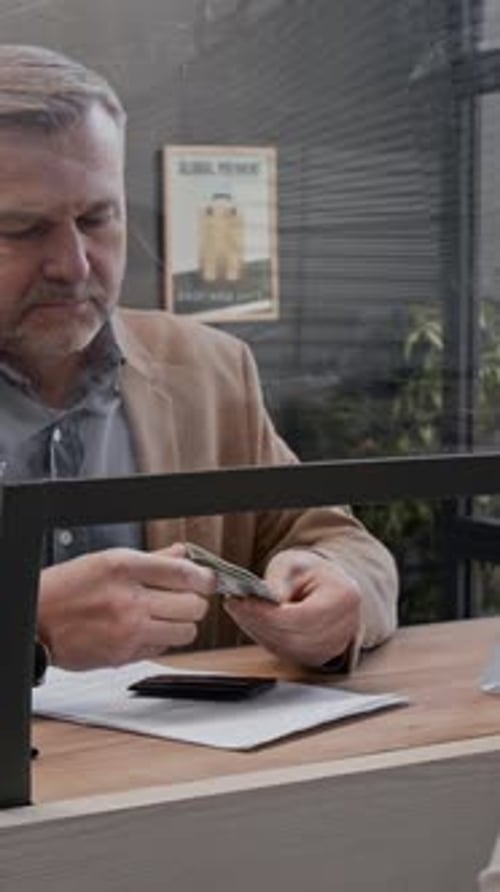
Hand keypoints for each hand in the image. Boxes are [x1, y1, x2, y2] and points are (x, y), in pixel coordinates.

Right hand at [38, 547, 215, 669]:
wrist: (37, 622)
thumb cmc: (66, 588)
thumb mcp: (106, 560)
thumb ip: (151, 559)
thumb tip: (182, 553)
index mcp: (124, 568)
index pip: (185, 573)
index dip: (204, 577)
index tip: (206, 579)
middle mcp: (129, 599)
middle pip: (194, 605)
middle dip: (194, 601)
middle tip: (184, 597)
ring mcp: (129, 630)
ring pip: (187, 632)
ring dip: (182, 623)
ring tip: (166, 615)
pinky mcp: (126, 655)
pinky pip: (165, 648)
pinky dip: (163, 639)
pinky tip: (147, 628)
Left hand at [224, 549, 360, 667]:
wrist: (326, 584)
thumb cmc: (311, 571)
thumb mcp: (294, 563)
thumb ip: (280, 580)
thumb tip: (263, 600)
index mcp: (344, 598)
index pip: (302, 616)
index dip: (268, 613)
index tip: (243, 602)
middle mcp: (345, 628)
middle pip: (293, 636)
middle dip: (258, 622)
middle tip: (233, 605)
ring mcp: (333, 646)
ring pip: (287, 648)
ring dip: (258, 631)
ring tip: (238, 611)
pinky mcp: (318, 656)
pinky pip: (286, 653)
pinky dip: (265, 638)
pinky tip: (250, 622)